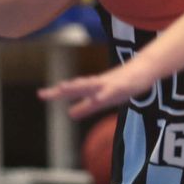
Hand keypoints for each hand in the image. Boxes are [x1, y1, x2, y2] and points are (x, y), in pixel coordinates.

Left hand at [39, 63, 153, 119]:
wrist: (144, 69)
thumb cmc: (122, 84)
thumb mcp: (102, 100)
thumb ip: (86, 106)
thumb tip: (69, 114)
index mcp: (91, 88)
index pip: (71, 90)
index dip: (56, 93)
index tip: (40, 94)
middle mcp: (97, 84)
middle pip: (77, 86)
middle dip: (61, 90)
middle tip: (43, 94)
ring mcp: (109, 83)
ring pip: (91, 84)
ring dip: (77, 86)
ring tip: (63, 88)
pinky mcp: (122, 85)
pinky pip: (112, 90)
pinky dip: (104, 94)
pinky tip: (97, 97)